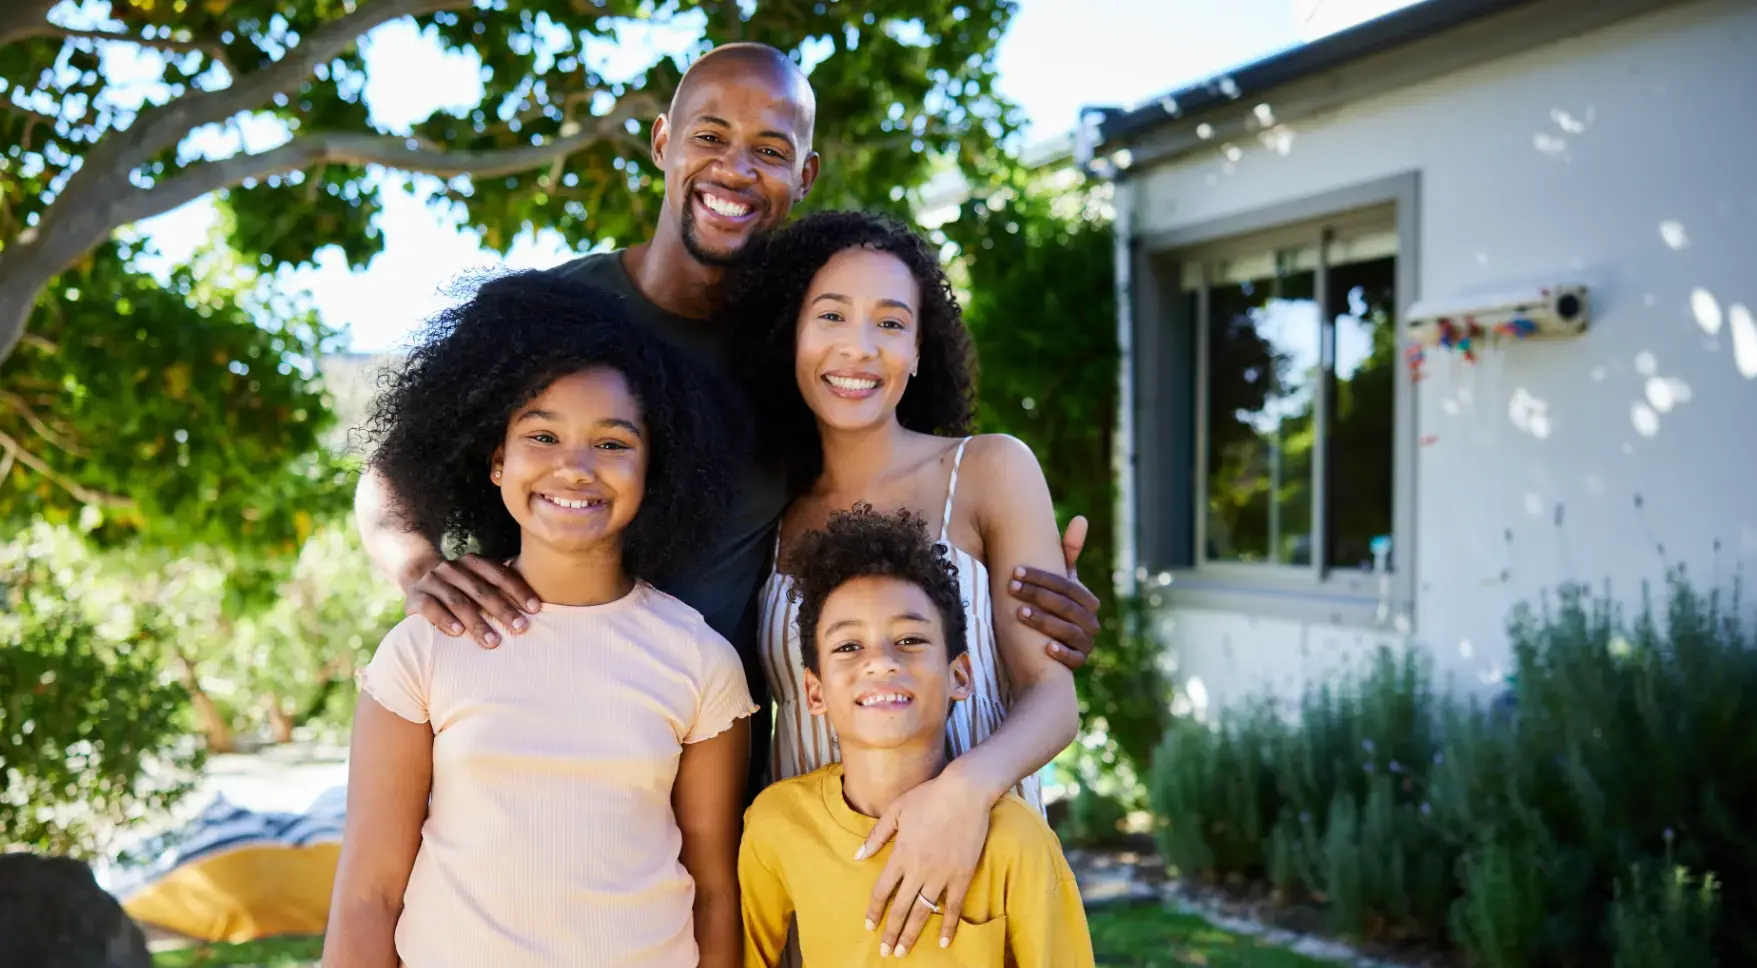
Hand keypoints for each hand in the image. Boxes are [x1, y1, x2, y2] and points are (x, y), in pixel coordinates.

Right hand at [402, 554, 539, 648]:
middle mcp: (453, 568)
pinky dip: (444, 620)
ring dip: (477, 622)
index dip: (519, 590)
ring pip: (458, 601)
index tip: (536, 609)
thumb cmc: (461, 588)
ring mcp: (432, 581)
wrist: (415, 578)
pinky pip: (430, 608)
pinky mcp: (415, 598)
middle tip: (521, 628)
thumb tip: (539, 605)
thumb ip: (502, 588)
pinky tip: (457, 633)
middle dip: (503, 610)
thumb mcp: (479, 582)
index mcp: (473, 562)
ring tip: (493, 641)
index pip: (499, 574)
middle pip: (482, 590)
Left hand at [859, 768, 990, 955]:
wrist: (965, 791)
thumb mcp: (895, 810)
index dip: (874, 910)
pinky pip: (954, 907)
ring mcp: (941, 875)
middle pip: (901, 908)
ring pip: (924, 912)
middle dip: (891, 932)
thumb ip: (876, 835)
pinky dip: (950, 926)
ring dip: (912, 934)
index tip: (869, 926)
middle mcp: (918, 870)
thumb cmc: (928, 796)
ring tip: (904, 952)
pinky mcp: (962, 875)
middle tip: (886, 952)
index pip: (881, 891)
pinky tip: (945, 942)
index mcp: (900, 854)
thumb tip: (858, 856)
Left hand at [1008, 514, 1101, 669]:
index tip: (1015, 572)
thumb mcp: (1056, 583)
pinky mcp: (1079, 663)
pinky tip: (1046, 648)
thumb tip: (1081, 517)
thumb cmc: (1049, 608)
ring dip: (1045, 622)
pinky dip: (1062, 653)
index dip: (1042, 577)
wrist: (1044, 653)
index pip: (1067, 585)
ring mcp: (1086, 643)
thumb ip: (1067, 553)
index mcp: (1086, 599)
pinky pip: (1076, 659)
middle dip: (1039, 595)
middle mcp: (1091, 620)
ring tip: (1020, 614)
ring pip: (1070, 631)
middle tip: (1012, 588)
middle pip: (1068, 606)